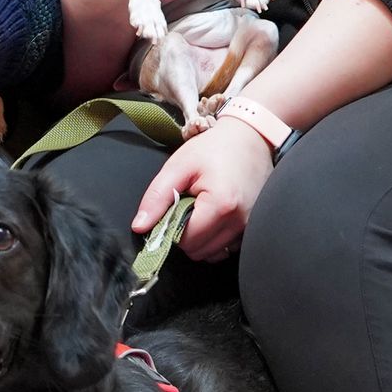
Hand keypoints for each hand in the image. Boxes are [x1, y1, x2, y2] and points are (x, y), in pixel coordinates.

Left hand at [131, 113, 274, 260]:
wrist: (251, 137)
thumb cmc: (215, 147)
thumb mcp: (179, 166)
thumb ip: (157, 197)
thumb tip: (140, 226)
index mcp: (221, 205)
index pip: (185, 240)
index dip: (170, 229)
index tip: (171, 209)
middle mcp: (239, 221)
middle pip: (198, 251)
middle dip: (184, 234)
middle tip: (185, 207)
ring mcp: (248, 227)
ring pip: (211, 254)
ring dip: (198, 238)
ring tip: (199, 210)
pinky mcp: (251, 228)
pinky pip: (225, 249)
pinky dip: (213, 239)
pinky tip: (210, 218)